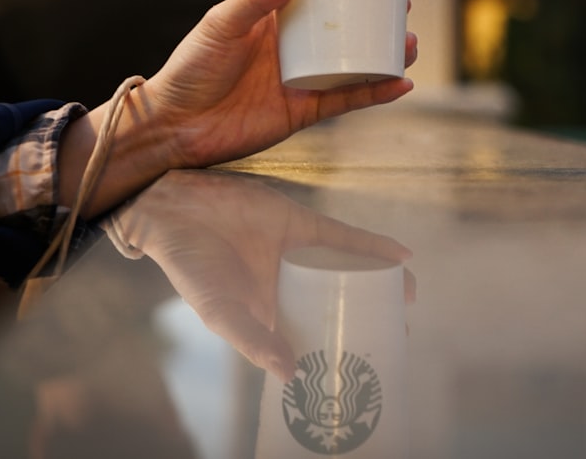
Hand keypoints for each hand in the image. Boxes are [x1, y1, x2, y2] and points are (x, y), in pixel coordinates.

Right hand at [103, 169, 415, 382]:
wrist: (175, 211)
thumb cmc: (191, 267)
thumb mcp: (220, 313)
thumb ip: (253, 340)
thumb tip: (291, 375)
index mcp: (273, 311)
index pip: (316, 334)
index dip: (341, 347)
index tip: (370, 365)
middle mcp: (293, 283)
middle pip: (341, 301)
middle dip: (369, 315)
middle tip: (400, 333)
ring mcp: (301, 252)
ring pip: (350, 268)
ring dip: (380, 281)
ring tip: (410, 298)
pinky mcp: (302, 222)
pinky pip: (346, 236)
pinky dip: (373, 245)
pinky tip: (401, 256)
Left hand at [148, 0, 416, 168]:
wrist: (175, 125)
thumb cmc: (190, 69)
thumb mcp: (219, 25)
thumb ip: (255, 0)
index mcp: (273, 21)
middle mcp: (292, 49)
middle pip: (344, 32)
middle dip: (375, 21)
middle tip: (403, 7)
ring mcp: (301, 80)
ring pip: (353, 66)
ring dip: (384, 57)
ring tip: (410, 44)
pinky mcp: (304, 111)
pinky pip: (347, 101)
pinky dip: (374, 93)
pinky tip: (400, 84)